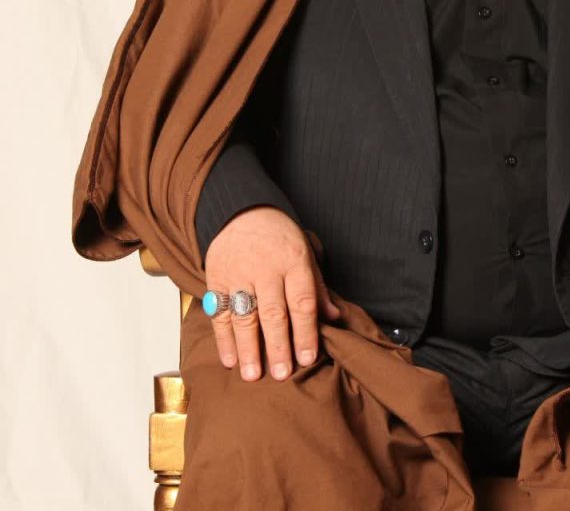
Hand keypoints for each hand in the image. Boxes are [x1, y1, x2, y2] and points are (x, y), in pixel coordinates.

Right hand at [203, 206, 342, 381]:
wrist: (241, 212)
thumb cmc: (280, 238)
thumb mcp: (306, 254)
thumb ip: (317, 287)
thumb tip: (334, 317)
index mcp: (294, 261)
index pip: (302, 301)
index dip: (305, 332)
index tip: (307, 359)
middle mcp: (266, 268)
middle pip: (274, 313)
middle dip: (278, 346)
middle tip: (283, 374)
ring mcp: (239, 274)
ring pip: (245, 316)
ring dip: (249, 349)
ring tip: (253, 375)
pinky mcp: (216, 279)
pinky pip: (220, 313)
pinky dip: (224, 339)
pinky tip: (230, 360)